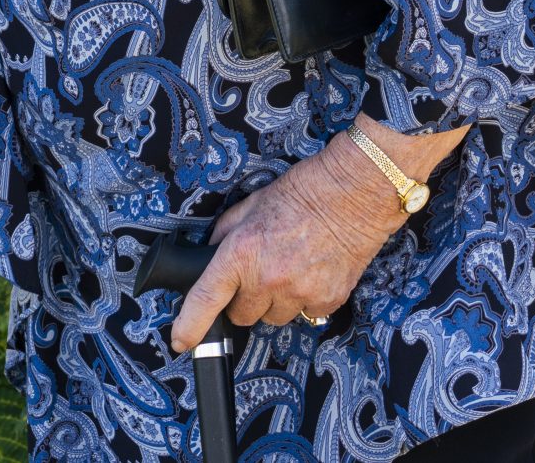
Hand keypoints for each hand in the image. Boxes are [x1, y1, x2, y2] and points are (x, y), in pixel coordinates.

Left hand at [167, 137, 402, 351]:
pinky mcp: (327, 301)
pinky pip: (305, 314)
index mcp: (241, 252)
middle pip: (242, 315)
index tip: (181, 341)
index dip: (190, 325)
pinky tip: (310, 273)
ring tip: (288, 269)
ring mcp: (299, 293)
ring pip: (273, 319)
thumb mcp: (249, 206)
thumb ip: (225, 234)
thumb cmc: (301, 194)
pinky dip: (304, 300)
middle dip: (244, 300)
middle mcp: (268, 278)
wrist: (353, 196)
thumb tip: (212, 256)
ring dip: (274, 302)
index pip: (206, 298)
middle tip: (258, 273)